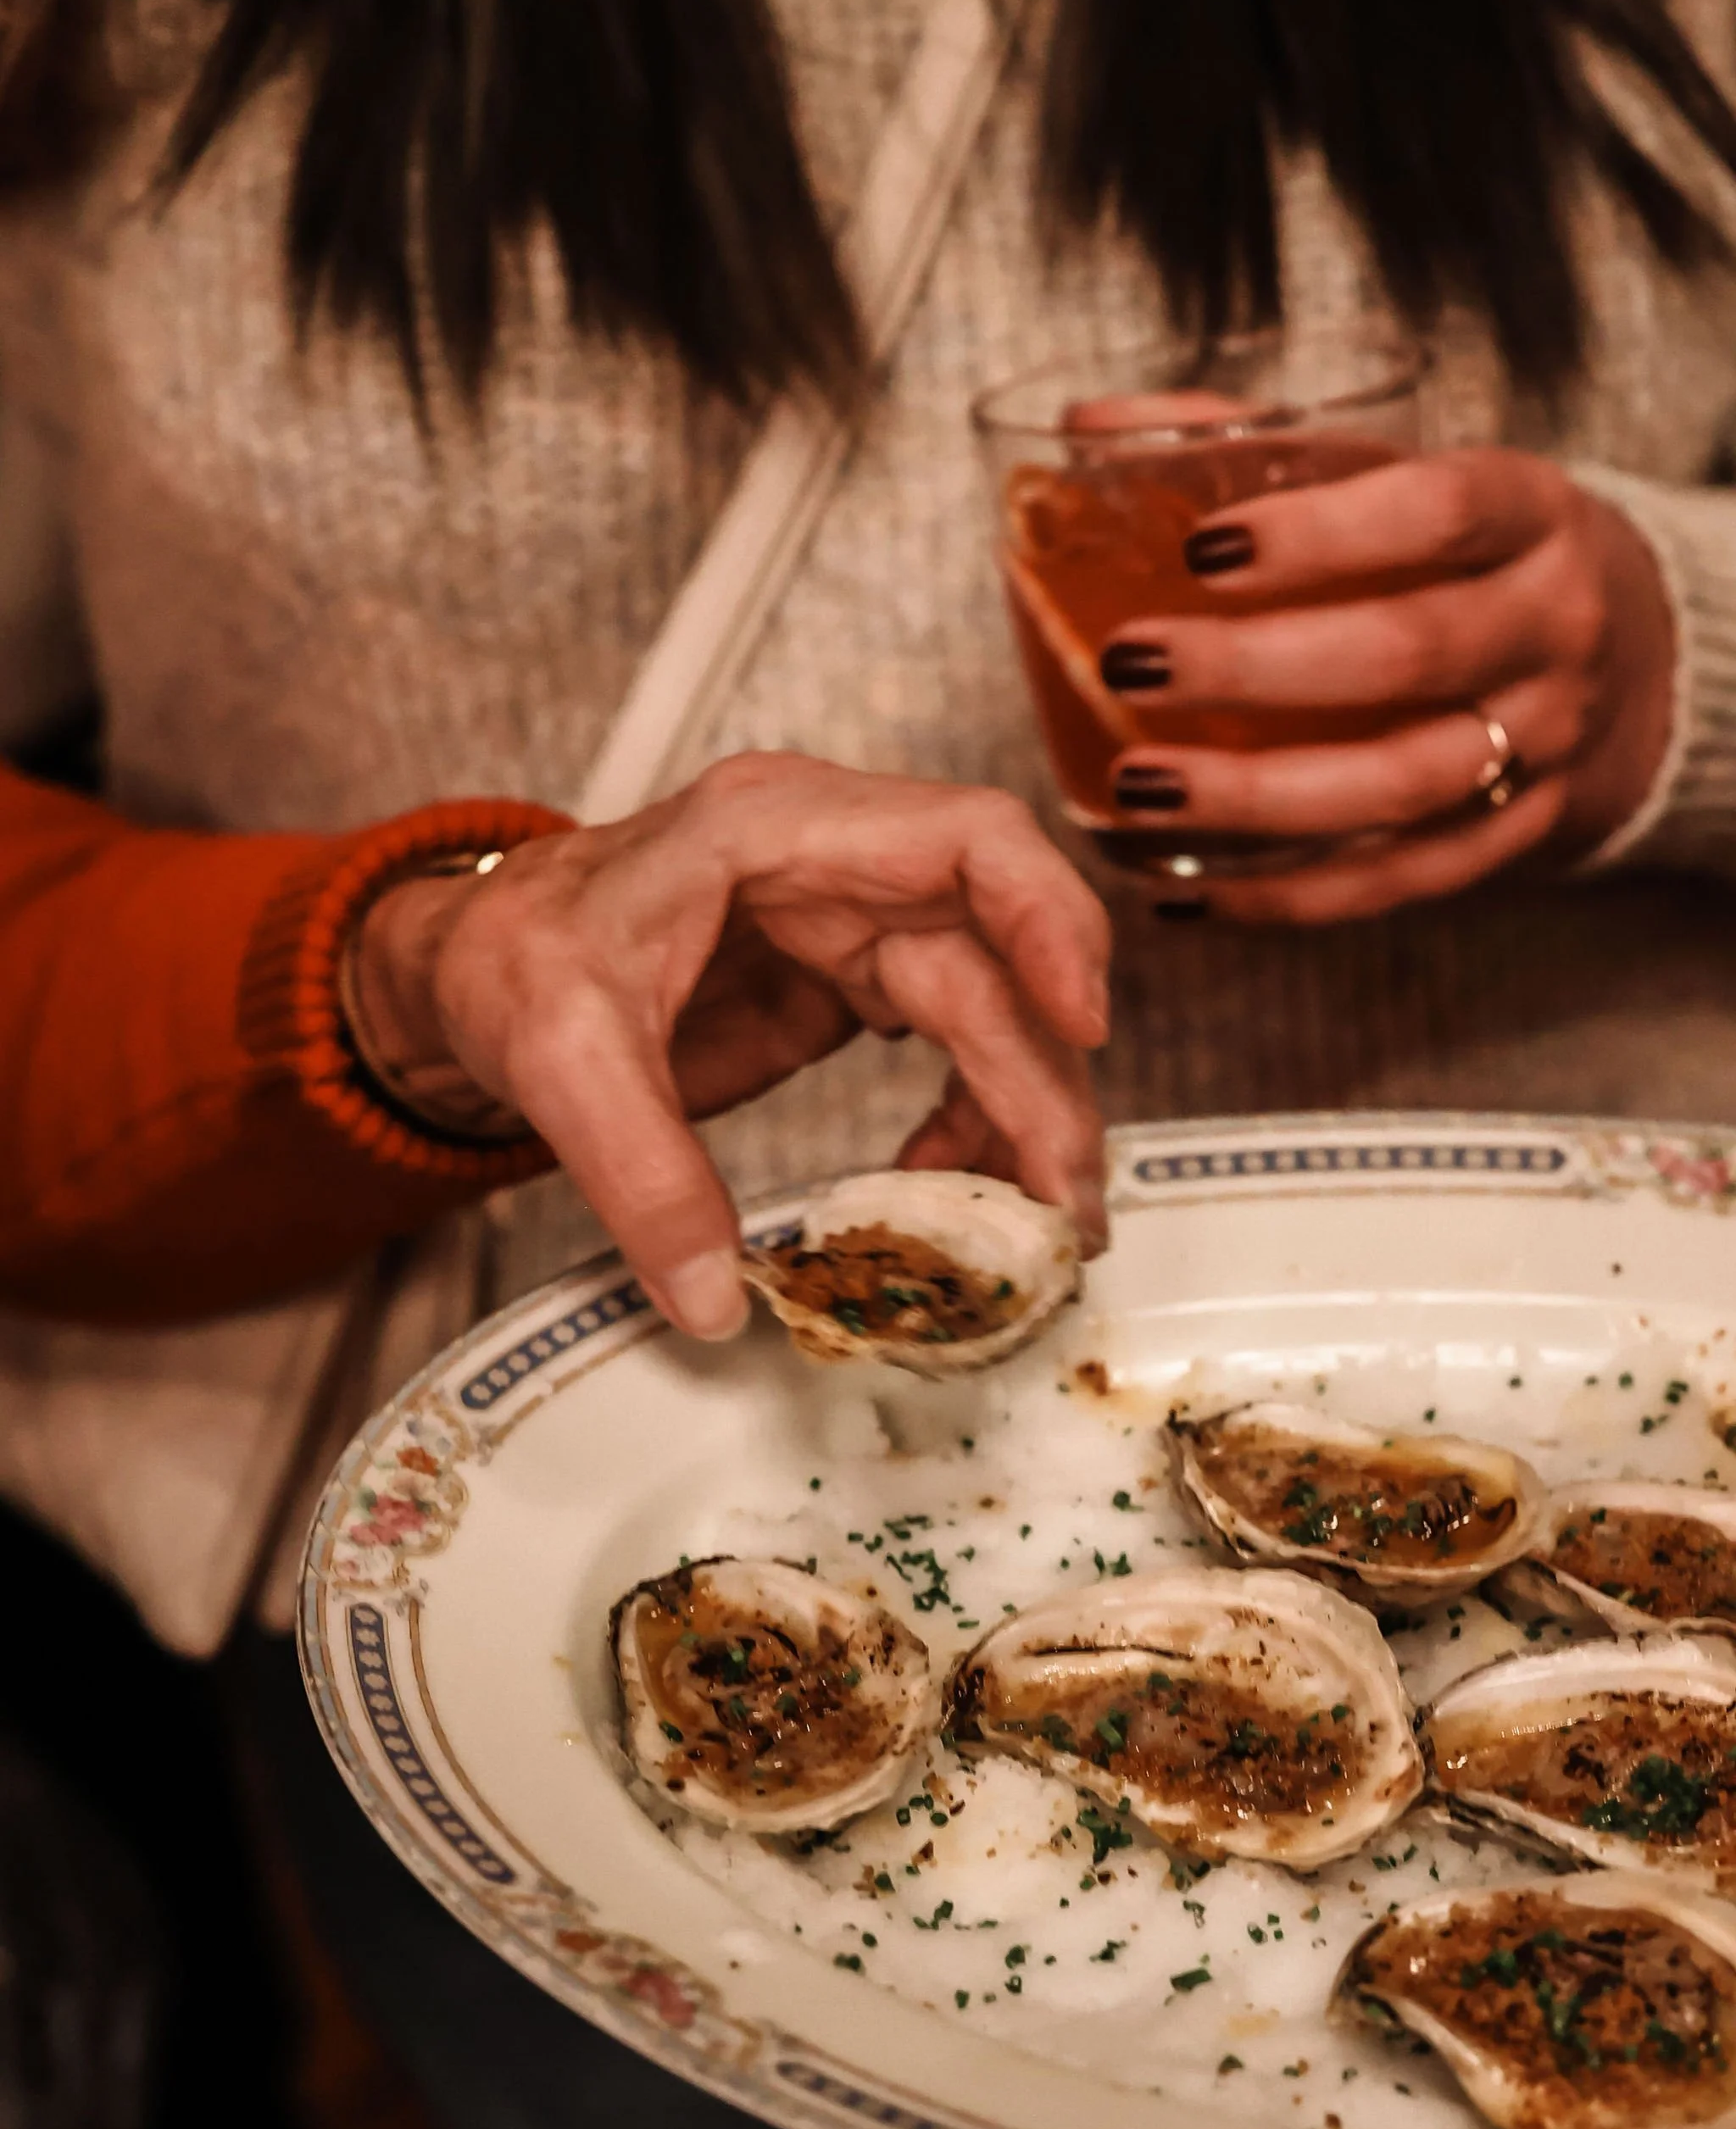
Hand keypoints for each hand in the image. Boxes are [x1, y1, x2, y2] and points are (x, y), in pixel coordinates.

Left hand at [350, 754, 1111, 1337]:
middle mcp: (835, 858)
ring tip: (1023, 1222)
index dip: (1047, 920)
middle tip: (1060, 1208)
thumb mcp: (556, 1057)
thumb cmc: (506, 957)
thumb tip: (711, 1302)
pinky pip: (945, 1041)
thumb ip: (640, 1177)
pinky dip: (962, 1116)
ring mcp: (847, 917)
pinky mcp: (843, 979)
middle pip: (997, 951)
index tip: (1085, 1027)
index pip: (966, 837)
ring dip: (1019, 1110)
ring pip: (987, 1003)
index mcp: (775, 826)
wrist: (466, 963)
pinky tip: (936, 1183)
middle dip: (1042, 1079)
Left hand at [1100, 447, 1675, 921]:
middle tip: (1131, 663)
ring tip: (1137, 787)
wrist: (1637, 658)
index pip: (1440, 511)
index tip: (1201, 547)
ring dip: (1259, 797)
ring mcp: (1543, 745)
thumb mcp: (1412, 480)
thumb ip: (1266, 453)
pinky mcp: (1516, 836)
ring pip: (1402, 786)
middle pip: (1407, 654)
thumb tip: (1094, 429)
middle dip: (1256, 667)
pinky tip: (1190, 888)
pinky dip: (1290, 895)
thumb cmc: (1471, 555)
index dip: (1321, 533)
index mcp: (1531, 517)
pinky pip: (1401, 880)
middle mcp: (1553, 630)